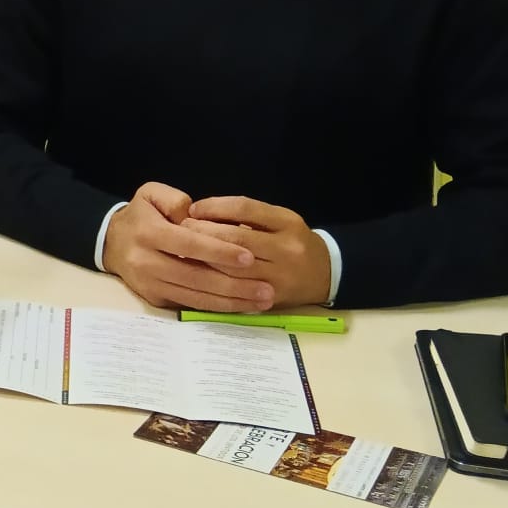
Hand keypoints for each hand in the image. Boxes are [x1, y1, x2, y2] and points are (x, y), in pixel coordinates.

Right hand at [101, 180, 275, 311]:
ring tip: (262, 301)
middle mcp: (146, 262)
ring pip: (195, 296)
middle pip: (195, 276)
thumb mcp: (150, 194)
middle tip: (267, 288)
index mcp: (147, 233)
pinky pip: (190, 304)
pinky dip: (217, 307)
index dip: (219, 251)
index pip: (188, 243)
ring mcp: (150, 284)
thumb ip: (175, 199)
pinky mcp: (154, 298)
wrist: (110, 242)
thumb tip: (194, 214)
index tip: (249, 257)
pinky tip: (241, 305)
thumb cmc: (140, 215)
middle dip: (233, 284)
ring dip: (231, 301)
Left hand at [183, 196, 332, 308]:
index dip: (214, 207)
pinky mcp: (272, 299)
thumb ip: (245, 215)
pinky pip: (236, 291)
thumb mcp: (278, 219)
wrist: (327, 273)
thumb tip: (200, 213)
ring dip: (202, 259)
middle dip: (202, 233)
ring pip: (232, 269)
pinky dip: (213, 282)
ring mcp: (280, 277)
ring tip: (183, 251)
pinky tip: (196, 274)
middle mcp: (286, 250)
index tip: (193, 209)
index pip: (245, 209)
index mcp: (287, 223)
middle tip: (181, 230)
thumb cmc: (292, 240)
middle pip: (236, 239)